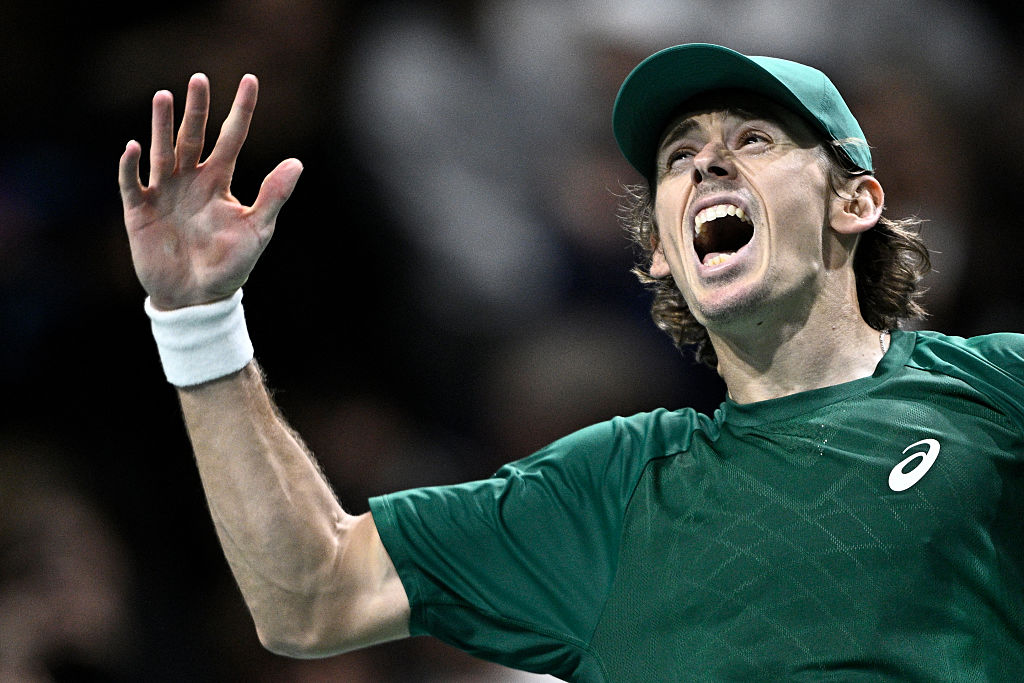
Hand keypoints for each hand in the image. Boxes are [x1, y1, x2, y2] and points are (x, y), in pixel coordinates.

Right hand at [119, 73, 301, 309]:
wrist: (197, 298)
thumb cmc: (230, 266)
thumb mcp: (257, 231)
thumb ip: (273, 196)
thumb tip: (297, 162)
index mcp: (218, 182)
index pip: (232, 138)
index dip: (241, 110)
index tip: (250, 79)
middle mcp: (190, 180)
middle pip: (193, 136)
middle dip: (196, 108)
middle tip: (198, 78)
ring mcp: (163, 193)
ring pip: (162, 151)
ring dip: (162, 126)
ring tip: (164, 96)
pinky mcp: (139, 211)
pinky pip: (132, 183)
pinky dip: (131, 167)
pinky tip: (134, 147)